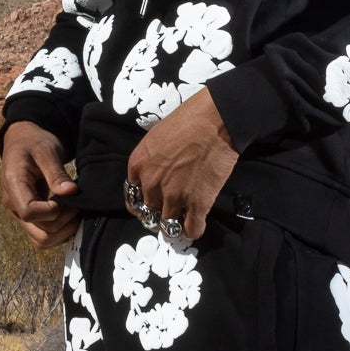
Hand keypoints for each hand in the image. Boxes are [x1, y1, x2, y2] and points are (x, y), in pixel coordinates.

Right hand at [0, 122, 79, 249]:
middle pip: (39, 232)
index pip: (30, 212)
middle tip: (78, 206)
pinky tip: (69, 218)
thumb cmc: (34, 142)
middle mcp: (12, 205)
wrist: (23, 142)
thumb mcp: (46, 150)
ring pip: (41, 240)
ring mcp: (19, 214)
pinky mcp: (28, 218)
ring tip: (75, 213)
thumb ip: (56, 173)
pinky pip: (42, 237)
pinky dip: (59, 233)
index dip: (53, 210)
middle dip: (63, 223)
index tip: (67, 197)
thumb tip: (71, 192)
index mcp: (13, 185)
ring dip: (62, 232)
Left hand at [126, 88, 238, 240]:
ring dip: (175, 224)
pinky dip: (193, 230)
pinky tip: (196, 224)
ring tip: (183, 219)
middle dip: (160, 211)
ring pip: (168, 225)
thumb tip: (157, 173)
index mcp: (138, 165)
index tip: (154, 202)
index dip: (145, 201)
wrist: (216, 121)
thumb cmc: (188, 120)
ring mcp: (173, 196)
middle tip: (172, 208)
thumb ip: (151, 160)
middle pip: (151, 211)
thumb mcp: (156, 137)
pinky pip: (191, 230)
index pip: (133, 196)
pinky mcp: (197, 204)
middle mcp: (151, 184)